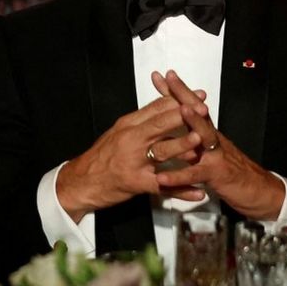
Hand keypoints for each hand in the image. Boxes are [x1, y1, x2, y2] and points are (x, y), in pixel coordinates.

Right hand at [56, 94, 204, 222]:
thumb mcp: (119, 132)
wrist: (82, 181)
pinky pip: (162, 186)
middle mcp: (130, 139)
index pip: (155, 107)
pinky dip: (181, 189)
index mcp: (128, 125)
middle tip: (204, 110)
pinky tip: (198, 192)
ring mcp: (133, 161)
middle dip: (184, 115)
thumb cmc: (102, 156)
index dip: (179, 100)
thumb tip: (165, 106)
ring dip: (182, 145)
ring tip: (201, 140)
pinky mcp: (135, 183)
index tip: (198, 94)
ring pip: (161, 150)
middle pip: (159, 123)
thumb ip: (142, 121)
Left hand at [151, 70, 284, 219]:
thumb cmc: (229, 169)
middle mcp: (212, 138)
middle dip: (184, 94)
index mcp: (207, 132)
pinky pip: (195, 174)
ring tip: (180, 110)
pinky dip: (178, 176)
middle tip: (170, 79)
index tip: (163, 75)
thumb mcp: (208, 149)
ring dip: (194, 121)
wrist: (257, 190)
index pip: (192, 106)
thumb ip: (193, 136)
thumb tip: (177, 123)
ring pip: (204, 135)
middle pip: (199, 111)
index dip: (178, 90)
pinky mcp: (216, 174)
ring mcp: (215, 154)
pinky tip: (162, 176)